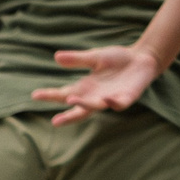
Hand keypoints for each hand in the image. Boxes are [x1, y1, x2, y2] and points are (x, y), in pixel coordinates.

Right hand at [33, 45, 162, 126]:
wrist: (144, 58)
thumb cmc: (118, 58)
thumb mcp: (95, 57)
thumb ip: (77, 59)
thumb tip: (56, 57)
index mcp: (85, 88)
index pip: (64, 94)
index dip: (50, 96)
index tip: (34, 95)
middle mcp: (95, 97)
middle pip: (78, 110)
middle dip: (68, 117)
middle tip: (55, 122)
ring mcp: (111, 99)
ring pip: (96, 107)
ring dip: (85, 105)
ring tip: (73, 100)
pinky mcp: (127, 98)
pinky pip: (119, 104)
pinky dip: (113, 103)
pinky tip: (107, 100)